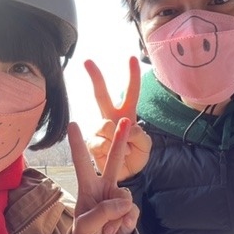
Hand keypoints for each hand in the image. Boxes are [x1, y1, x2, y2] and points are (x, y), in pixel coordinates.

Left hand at [68, 119, 138, 233]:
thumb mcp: (86, 226)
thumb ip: (104, 211)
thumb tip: (125, 200)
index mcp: (87, 187)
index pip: (82, 162)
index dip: (77, 143)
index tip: (72, 124)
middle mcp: (103, 188)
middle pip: (114, 161)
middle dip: (120, 141)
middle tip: (126, 120)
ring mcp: (118, 198)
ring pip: (125, 196)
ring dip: (117, 215)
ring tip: (108, 228)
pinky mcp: (130, 210)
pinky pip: (133, 210)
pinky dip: (126, 222)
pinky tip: (119, 229)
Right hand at [84, 57, 150, 180]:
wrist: (126, 175)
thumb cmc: (136, 155)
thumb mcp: (146, 144)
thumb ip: (140, 135)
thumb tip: (125, 127)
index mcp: (127, 114)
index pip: (131, 92)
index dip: (132, 76)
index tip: (132, 58)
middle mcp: (110, 118)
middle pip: (101, 95)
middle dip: (95, 77)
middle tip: (87, 61)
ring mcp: (99, 130)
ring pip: (104, 125)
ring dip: (117, 139)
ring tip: (125, 151)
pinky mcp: (92, 144)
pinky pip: (99, 143)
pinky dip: (110, 151)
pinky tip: (115, 156)